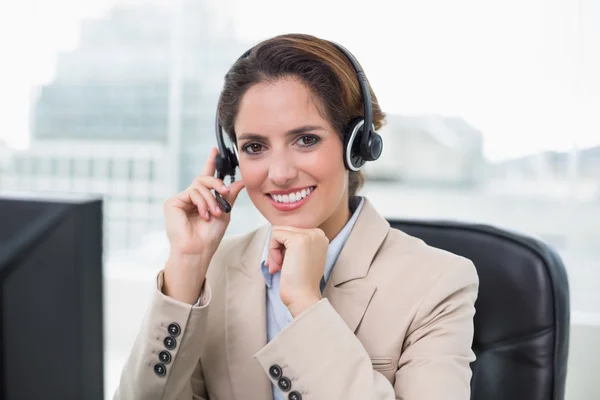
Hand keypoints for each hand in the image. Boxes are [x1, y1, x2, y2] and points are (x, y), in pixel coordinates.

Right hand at [162, 147, 244, 302]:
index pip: (206, 177)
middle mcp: (190, 197)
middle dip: (217, 183)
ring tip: (214, 213)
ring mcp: (181, 199)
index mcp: (202, 199)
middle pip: (204, 178)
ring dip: (211, 199)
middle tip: (225, 191)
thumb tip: (239, 181)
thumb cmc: (210, 235)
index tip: (214, 150)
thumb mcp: (224, 212)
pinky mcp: (173, 202)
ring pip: (200, 185)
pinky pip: (192, 192)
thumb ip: (229, 196)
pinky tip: (203, 214)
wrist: (198, 249)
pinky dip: (202, 202)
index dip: (210, 163)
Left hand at [266, 226, 328, 316]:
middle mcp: (317, 233)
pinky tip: (278, 265)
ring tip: (277, 267)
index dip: (282, 247)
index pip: (291, 231)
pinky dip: (271, 251)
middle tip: (276, 266)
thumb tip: (275, 234)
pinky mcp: (298, 239)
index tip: (282, 264)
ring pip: (278, 231)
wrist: (304, 296)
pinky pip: (275, 235)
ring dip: (273, 250)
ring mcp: (309, 235)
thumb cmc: (300, 282)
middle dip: (276, 248)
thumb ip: (293, 244)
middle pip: (284, 230)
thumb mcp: (301, 257)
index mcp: (319, 237)